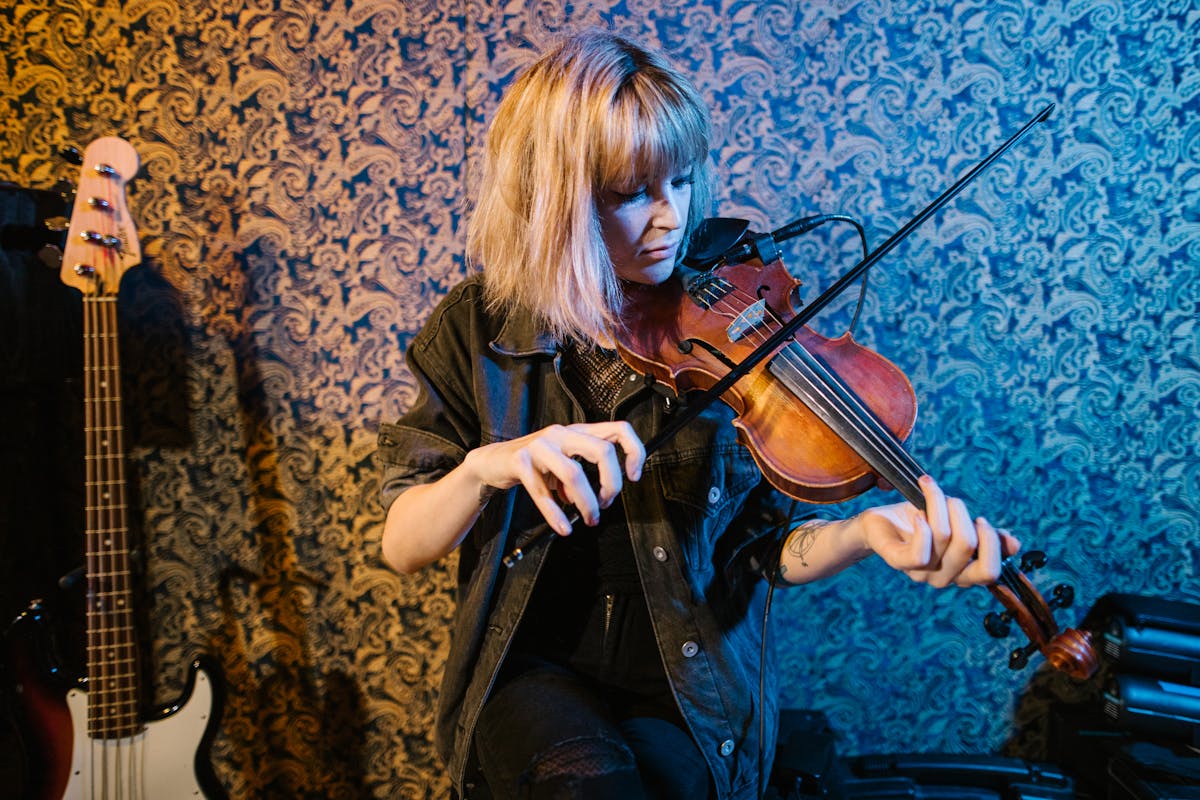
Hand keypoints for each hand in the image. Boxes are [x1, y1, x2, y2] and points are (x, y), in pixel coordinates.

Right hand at [463, 421, 644, 535]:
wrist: (492, 462)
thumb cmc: (533, 464)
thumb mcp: (563, 463)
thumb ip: (584, 475)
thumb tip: (600, 498)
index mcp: (577, 431)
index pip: (618, 429)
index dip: (634, 451)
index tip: (634, 477)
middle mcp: (562, 433)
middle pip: (602, 451)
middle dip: (611, 483)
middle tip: (606, 504)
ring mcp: (540, 445)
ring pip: (574, 473)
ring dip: (587, 503)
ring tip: (589, 519)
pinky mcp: (520, 461)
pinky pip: (542, 491)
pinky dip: (555, 514)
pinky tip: (563, 527)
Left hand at [859, 475, 1019, 587]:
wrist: (877, 522)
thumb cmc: (918, 521)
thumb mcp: (956, 524)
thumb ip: (983, 536)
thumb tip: (1014, 545)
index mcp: (960, 572)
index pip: (989, 573)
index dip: (992, 543)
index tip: (980, 519)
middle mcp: (942, 578)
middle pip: (968, 546)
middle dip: (962, 512)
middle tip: (950, 500)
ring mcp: (919, 573)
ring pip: (945, 537)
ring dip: (940, 504)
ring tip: (931, 492)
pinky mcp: (897, 562)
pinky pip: (919, 554)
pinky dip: (923, 527)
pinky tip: (918, 513)